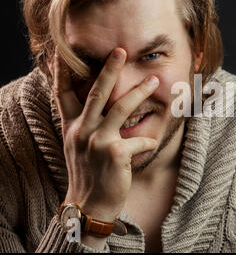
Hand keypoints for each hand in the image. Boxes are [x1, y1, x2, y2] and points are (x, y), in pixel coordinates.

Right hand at [50, 48, 158, 222]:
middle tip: (121, 50)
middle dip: (110, 69)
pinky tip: (153, 142)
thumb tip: (100, 106)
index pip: (63, 94)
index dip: (62, 72)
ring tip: (154, 80)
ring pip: (121, 108)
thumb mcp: (78, 146)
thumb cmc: (88, 172)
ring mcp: (98, 141)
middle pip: (97, 92)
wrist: (89, 204)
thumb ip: (85, 125)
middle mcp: (82, 130)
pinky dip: (149, 140)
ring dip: (140, 91)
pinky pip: (139, 140)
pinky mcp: (115, 154)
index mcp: (72, 126)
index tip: (64, 52)